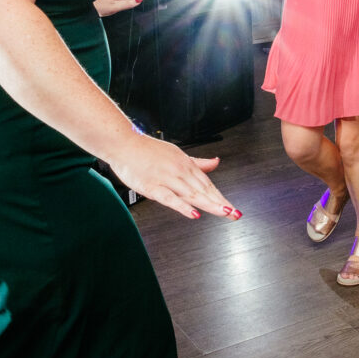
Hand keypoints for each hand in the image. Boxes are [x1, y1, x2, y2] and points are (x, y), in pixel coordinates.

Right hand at [109, 135, 240, 220]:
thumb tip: (216, 162)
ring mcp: (167, 179)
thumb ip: (198, 162)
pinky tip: (193, 213)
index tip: (233, 209)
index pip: (208, 184)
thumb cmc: (147, 150)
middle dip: (220, 203)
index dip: (221, 197)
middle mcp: (179, 172)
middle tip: (234, 214)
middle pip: (203, 190)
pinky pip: (170, 198)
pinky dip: (182, 206)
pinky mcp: (153, 187)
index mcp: (186, 165)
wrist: (124, 143)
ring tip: (223, 213)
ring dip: (209, 204)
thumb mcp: (177, 153)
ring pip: (192, 194)